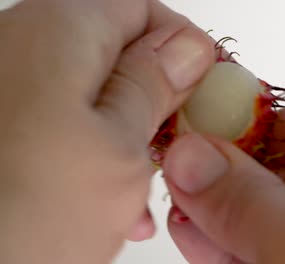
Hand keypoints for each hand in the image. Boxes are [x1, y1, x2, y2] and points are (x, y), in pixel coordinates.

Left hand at [0, 1, 213, 262]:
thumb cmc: (22, 218)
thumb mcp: (119, 146)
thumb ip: (155, 86)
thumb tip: (187, 49)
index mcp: (57, 31)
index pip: (143, 9)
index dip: (184, 48)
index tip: (206, 91)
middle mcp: (21, 44)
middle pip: (117, 51)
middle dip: (157, 98)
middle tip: (177, 143)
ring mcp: (9, 86)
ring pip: (95, 92)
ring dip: (129, 134)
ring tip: (142, 187)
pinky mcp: (6, 123)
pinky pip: (65, 121)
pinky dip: (95, 149)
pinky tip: (109, 196)